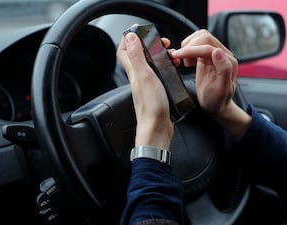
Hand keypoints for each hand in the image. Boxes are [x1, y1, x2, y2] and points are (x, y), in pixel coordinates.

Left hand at [117, 32, 173, 148]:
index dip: (129, 39)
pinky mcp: (156, 92)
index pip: (123, 51)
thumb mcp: (144, 76)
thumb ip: (136, 57)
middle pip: (137, 56)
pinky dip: (165, 68)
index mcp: (134, 72)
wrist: (157, 128)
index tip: (140, 32)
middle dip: (148, 45)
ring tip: (169, 55)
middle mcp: (138, 78)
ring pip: (149, 65)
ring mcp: (147, 85)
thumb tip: (130, 37)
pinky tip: (171, 70)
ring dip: (158, 56)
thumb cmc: (152, 106)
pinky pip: (158, 75)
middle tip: (161, 43)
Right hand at [171, 29, 237, 115]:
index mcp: (227, 61)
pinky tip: (187, 60)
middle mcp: (223, 54)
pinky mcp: (207, 56)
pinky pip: (197, 43)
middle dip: (189, 46)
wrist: (216, 106)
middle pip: (204, 37)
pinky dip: (189, 48)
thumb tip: (218, 51)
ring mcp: (215, 54)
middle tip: (181, 61)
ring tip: (186, 61)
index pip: (207, 46)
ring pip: (200, 37)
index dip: (191, 50)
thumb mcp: (220, 89)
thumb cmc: (217, 100)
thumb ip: (223, 69)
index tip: (177, 55)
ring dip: (189, 46)